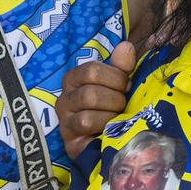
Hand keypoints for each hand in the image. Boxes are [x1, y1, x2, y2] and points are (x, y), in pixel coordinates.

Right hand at [58, 41, 135, 159]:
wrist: (112, 140)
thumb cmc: (113, 107)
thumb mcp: (118, 83)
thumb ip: (122, 66)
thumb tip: (126, 47)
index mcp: (74, 79)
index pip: (92, 70)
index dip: (115, 77)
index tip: (126, 85)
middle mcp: (64, 99)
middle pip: (90, 94)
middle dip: (115, 99)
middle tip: (123, 104)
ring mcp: (64, 122)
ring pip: (86, 114)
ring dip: (110, 115)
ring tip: (117, 118)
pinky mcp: (69, 142)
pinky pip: (84, 128)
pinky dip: (104, 127)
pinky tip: (111, 130)